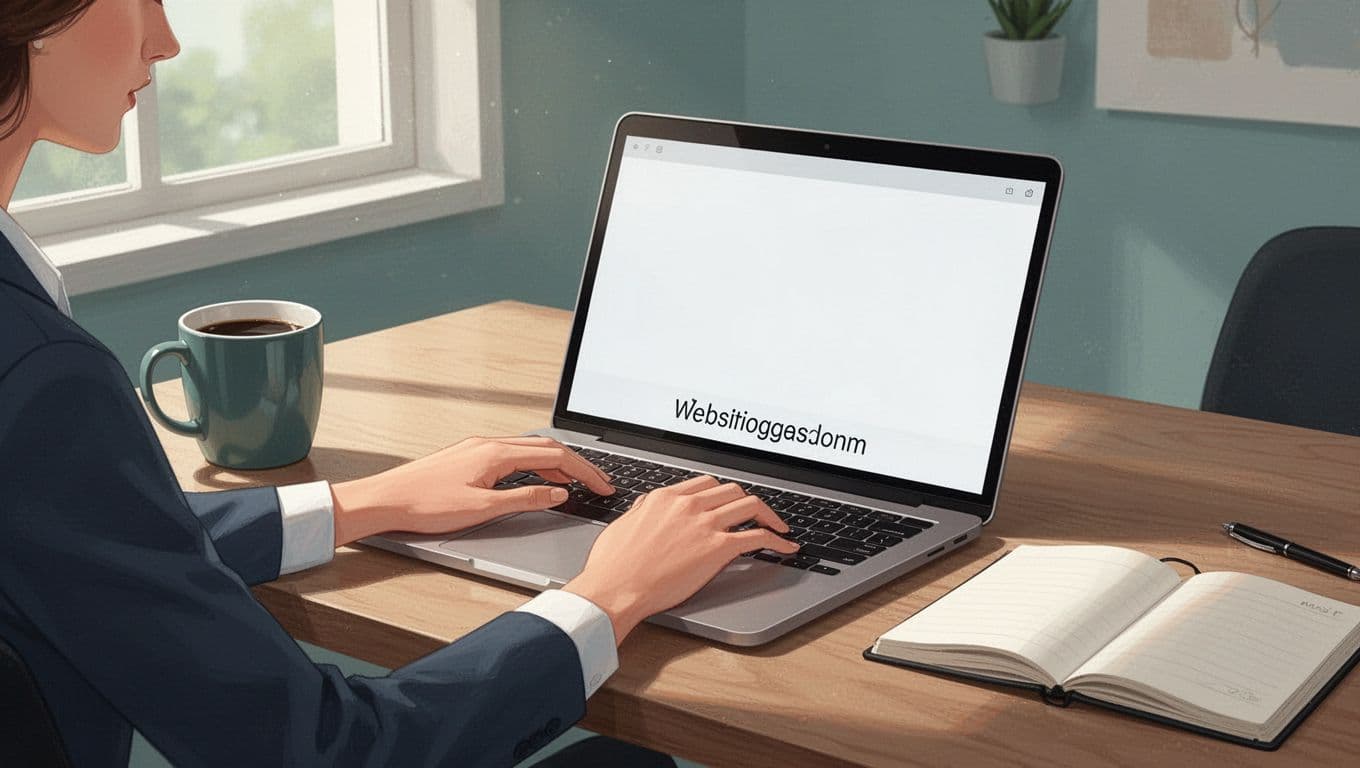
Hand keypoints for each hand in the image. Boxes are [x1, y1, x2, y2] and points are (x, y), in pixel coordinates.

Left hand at [329, 436, 614, 545]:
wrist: (385, 499)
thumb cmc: (424, 505)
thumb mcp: (483, 508)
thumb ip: (525, 499)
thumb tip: (557, 493)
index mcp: (496, 453)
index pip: (554, 455)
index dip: (584, 470)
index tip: (602, 484)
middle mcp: (488, 443)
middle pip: (545, 447)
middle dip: (576, 464)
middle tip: (597, 482)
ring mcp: (477, 448)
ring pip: (528, 449)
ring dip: (555, 463)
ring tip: (574, 483)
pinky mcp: (468, 456)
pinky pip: (511, 454)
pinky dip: (533, 464)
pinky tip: (536, 478)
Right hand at [562, 476, 799, 643]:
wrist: (614, 588)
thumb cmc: (613, 566)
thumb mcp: (622, 525)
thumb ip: (640, 511)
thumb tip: (645, 506)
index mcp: (665, 497)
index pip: (706, 483)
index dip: (724, 493)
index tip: (731, 503)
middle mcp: (687, 504)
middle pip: (732, 490)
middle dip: (748, 501)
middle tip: (757, 515)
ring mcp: (704, 524)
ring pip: (750, 505)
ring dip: (769, 515)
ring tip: (779, 527)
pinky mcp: (717, 548)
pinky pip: (757, 537)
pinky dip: (777, 540)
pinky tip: (786, 546)